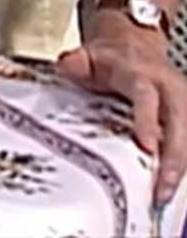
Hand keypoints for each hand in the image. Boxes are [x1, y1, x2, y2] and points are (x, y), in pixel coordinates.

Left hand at [57, 12, 186, 204]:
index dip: (147, 120)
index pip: (146, 97)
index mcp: (142, 74)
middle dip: (173, 158)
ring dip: (178, 168)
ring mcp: (180, 104)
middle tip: (161, 186)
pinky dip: (179, 166)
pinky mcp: (183, 119)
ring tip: (162, 194)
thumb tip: (67, 66)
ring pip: (186, 138)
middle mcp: (168, 89)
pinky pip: (185, 144)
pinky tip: (167, 185)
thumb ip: (76, 62)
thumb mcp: (88, 54)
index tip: (146, 145)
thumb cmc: (110, 58)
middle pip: (178, 125)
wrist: (131, 45)